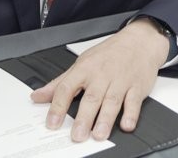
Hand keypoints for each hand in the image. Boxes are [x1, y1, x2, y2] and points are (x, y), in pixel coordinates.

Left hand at [31, 17, 169, 141]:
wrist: (139, 41)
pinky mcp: (137, 87)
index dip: (58, 106)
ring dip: (105, 119)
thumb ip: (60, 83)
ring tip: (98, 134)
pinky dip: (131, 114)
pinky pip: (134, 102)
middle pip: (91, 98)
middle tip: (77, 135)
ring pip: (112, 101)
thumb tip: (37, 96)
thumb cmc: (109, 54)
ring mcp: (120, 81)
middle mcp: (102, 75)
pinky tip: (126, 125)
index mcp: (85, 69)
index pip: (67, 87)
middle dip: (84, 118)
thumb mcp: (82, 63)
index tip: (52, 122)